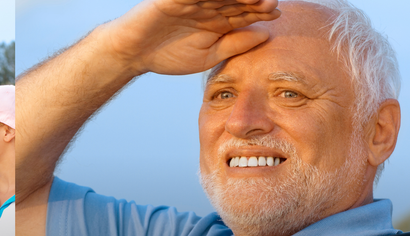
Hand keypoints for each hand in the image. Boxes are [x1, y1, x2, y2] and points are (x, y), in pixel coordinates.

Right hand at [103, 0, 279, 75]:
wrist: (133, 53)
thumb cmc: (167, 55)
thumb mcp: (209, 55)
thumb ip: (235, 45)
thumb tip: (266, 35)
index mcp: (217, 19)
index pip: (244, 12)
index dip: (260, 11)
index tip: (276, 13)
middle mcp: (208, 5)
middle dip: (253, 0)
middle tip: (270, 2)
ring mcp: (192, 0)